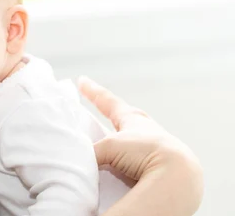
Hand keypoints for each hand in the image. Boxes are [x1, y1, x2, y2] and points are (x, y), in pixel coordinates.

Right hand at [78, 76, 203, 215]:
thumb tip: (81, 161)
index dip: (93, 92)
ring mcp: (151, 151)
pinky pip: (131, 165)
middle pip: (124, 120)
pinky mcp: (155, 170)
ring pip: (128, 145)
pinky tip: (113, 175)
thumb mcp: (109, 147)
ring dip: (116, 147)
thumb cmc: (144, 152)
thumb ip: (92, 151)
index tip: (83, 81)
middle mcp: (144, 131)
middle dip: (112, 117)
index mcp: (132, 119)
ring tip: (103, 156)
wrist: (175, 176)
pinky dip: (120, 167)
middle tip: (100, 114)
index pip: (107, 101)